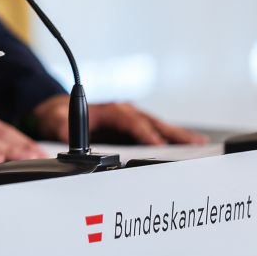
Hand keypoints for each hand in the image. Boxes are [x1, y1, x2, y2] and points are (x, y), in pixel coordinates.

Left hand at [31, 95, 209, 146]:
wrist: (57, 111)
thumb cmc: (59, 118)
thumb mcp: (55, 124)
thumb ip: (63, 131)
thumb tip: (69, 138)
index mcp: (109, 110)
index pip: (132, 122)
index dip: (145, 133)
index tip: (159, 145)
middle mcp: (125, 111)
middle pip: (153, 122)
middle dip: (174, 133)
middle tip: (196, 144)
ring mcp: (132, 117)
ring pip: (159, 126)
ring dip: (179, 135)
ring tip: (201, 145)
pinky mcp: (135, 125)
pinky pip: (156, 131)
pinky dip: (172, 138)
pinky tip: (189, 145)